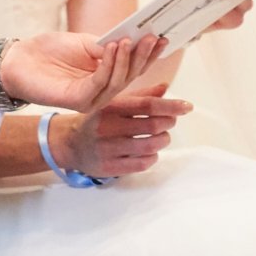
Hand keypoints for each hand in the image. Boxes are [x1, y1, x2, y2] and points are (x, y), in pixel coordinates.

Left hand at [0, 31, 162, 112]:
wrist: (20, 60)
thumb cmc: (50, 51)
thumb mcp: (85, 43)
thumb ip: (107, 46)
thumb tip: (130, 41)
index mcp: (106, 76)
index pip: (133, 67)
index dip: (149, 54)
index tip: (162, 36)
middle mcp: (102, 90)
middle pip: (131, 76)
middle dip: (143, 56)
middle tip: (152, 37)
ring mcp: (91, 98)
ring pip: (117, 81)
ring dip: (125, 59)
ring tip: (127, 40)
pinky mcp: (78, 101)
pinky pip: (99, 83)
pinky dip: (108, 65)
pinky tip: (111, 48)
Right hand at [52, 84, 190, 176]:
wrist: (69, 144)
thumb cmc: (96, 120)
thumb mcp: (113, 102)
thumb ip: (140, 95)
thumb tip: (165, 88)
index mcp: (110, 107)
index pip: (146, 105)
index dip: (170, 105)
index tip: (186, 106)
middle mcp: (108, 127)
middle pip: (152, 125)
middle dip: (169, 122)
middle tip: (171, 120)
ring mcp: (109, 149)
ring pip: (150, 145)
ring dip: (163, 140)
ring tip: (162, 135)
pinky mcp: (110, 167)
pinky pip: (142, 163)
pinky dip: (152, 155)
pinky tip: (150, 150)